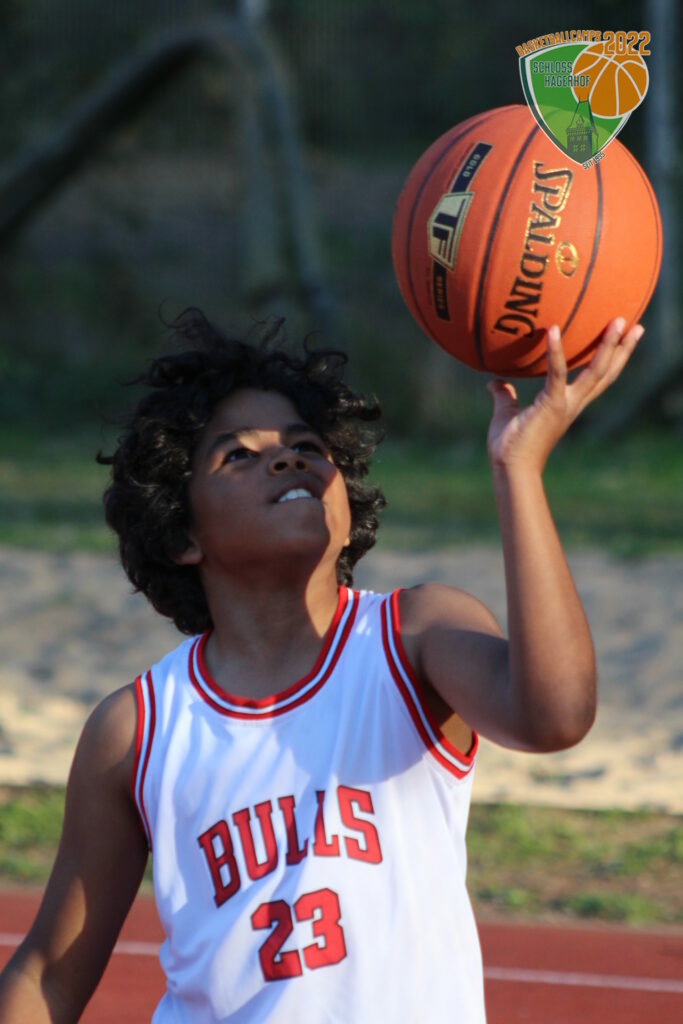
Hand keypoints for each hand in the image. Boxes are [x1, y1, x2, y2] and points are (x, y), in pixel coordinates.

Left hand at [486, 318, 643, 473]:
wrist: (511, 468)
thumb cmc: (510, 447)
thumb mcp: (507, 414)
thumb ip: (505, 396)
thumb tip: (494, 382)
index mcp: (567, 405)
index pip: (596, 378)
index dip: (612, 359)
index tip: (624, 338)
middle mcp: (573, 404)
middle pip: (606, 372)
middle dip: (622, 348)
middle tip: (635, 322)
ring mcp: (565, 405)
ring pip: (595, 371)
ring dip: (608, 345)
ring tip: (617, 320)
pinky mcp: (551, 405)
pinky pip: (556, 374)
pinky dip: (555, 352)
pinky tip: (552, 330)